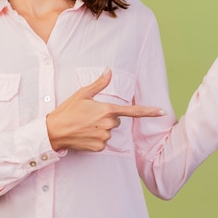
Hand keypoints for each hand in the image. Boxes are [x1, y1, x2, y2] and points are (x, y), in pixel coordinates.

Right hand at [46, 68, 164, 151]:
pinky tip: (85, 135)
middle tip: (89, 116)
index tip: (162, 111)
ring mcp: (104, 137)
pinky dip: (96, 138)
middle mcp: (108, 124)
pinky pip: (103, 142)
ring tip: (84, 125)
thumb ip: (99, 83)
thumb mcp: (82, 94)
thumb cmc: (68, 111)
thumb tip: (109, 71)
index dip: (149, 111)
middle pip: (116, 120)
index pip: (133, 111)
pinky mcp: (99, 147)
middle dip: (106, 117)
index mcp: (107, 110)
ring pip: (109, 131)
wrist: (54, 131)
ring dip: (100, 128)